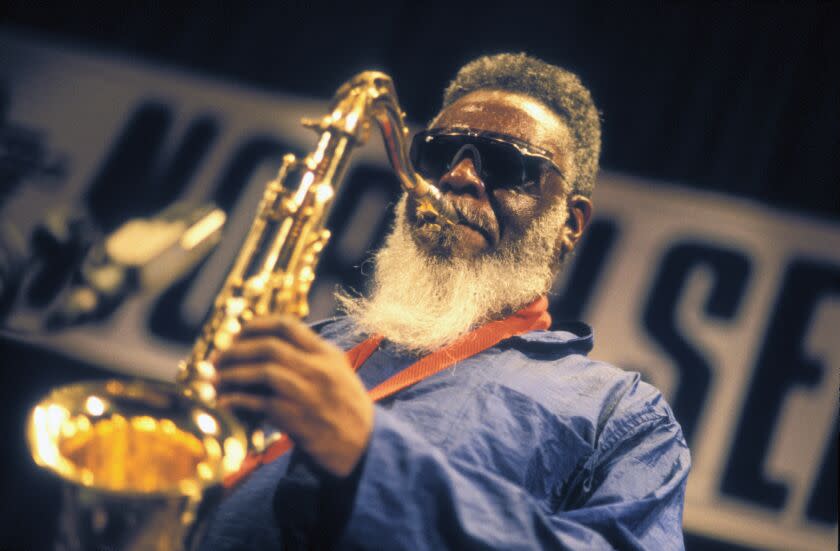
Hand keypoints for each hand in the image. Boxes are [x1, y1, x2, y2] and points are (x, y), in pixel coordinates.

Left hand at [215, 315, 372, 476]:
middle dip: (237, 350)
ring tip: (216, 380)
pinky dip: (237, 400)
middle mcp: (318, 369)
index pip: (287, 326)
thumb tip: (269, 345)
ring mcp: (307, 393)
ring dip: (233, 374)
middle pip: (269, 346)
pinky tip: (225, 402)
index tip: (238, 334)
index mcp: (327, 354)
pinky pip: (259, 403)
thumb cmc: (347, 409)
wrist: (363, 446)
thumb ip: (311, 356)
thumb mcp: (338, 373)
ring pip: (262, 371)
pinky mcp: (296, 418)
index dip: (256, 326)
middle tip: (218, 358)